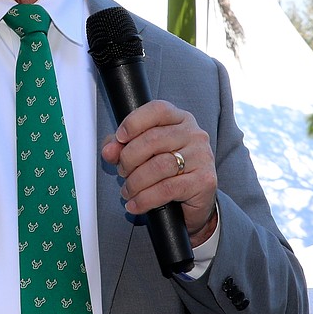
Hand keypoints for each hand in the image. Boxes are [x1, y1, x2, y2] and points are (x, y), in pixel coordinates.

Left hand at [101, 100, 217, 246]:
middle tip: (122, 172)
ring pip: (159, 166)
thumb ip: (122, 147)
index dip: (134, 122)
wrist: (194, 202)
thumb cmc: (168, 172)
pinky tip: (136, 204)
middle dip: (129, 158)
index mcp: (180, 120)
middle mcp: (194, 135)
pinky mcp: (204, 181)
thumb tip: (109, 150)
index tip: (119, 138)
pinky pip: (167, 189)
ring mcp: (201, 157)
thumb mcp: (143, 154)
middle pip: (153, 139)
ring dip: (135, 182)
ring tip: (128, 190)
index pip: (157, 110)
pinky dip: (145, 199)